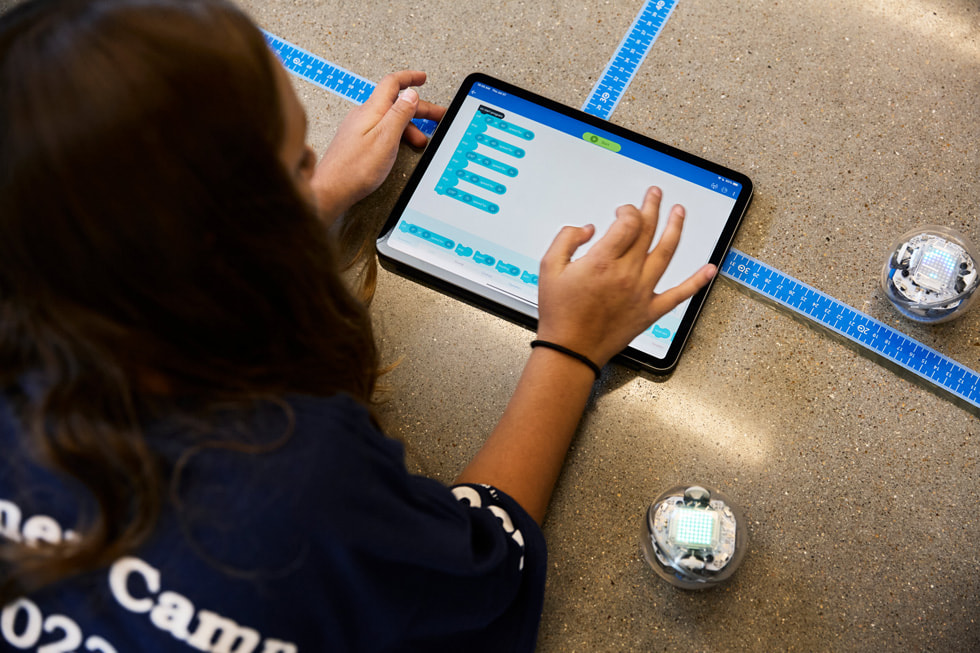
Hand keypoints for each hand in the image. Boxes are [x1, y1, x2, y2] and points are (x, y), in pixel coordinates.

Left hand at [311, 70, 445, 223]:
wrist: (331, 190)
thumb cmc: (355, 169)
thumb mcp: (386, 139)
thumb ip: (399, 114)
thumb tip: (411, 94)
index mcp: (372, 110)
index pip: (392, 83)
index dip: (409, 78)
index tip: (422, 78)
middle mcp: (363, 115)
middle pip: (395, 103)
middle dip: (418, 107)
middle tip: (436, 115)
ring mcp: (358, 128)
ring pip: (389, 118)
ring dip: (409, 126)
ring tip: (422, 140)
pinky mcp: (356, 142)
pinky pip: (381, 130)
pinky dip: (396, 134)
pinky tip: (400, 145)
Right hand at [536, 186, 716, 366]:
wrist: (570, 350)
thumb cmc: (559, 313)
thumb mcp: (549, 267)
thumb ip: (567, 239)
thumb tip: (590, 229)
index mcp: (602, 262)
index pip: (628, 223)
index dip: (628, 210)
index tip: (622, 210)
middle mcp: (626, 274)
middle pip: (647, 232)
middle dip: (652, 208)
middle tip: (655, 195)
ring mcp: (642, 292)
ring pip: (666, 253)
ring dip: (675, 228)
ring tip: (679, 213)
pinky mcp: (650, 311)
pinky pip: (680, 294)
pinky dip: (697, 281)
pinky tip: (709, 269)